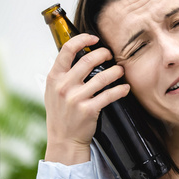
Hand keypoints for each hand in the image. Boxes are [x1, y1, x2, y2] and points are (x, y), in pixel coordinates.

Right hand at [44, 34, 129, 164]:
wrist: (64, 139)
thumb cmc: (61, 113)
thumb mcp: (53, 91)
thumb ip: (63, 74)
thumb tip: (79, 53)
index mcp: (54, 78)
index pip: (66, 50)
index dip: (82, 39)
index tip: (95, 38)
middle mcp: (63, 86)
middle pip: (88, 60)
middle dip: (104, 54)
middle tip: (111, 54)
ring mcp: (75, 98)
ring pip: (102, 77)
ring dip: (116, 71)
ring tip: (121, 70)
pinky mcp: (88, 110)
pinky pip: (109, 95)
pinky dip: (121, 90)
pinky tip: (125, 88)